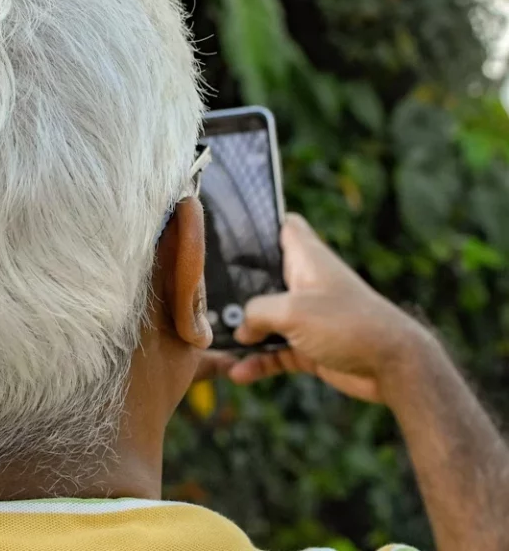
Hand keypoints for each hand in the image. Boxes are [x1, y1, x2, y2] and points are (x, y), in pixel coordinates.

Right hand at [226, 214, 435, 403]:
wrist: (392, 367)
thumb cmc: (348, 324)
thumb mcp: (292, 311)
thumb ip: (256, 313)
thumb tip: (240, 329)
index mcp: (307, 259)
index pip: (284, 226)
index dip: (260, 224)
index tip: (229, 231)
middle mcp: (305, 283)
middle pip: (264, 276)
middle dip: (236, 287)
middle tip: (204, 295)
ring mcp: (307, 316)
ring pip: (266, 320)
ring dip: (243, 333)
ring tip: (214, 344)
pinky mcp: (310, 346)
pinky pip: (276, 352)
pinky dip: (259, 362)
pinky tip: (239, 374)